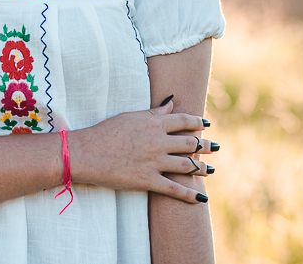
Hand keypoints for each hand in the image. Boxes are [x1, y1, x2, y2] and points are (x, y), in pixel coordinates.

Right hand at [69, 100, 210, 203]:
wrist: (86, 152)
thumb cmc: (105, 131)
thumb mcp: (131, 116)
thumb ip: (154, 112)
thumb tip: (171, 103)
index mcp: (154, 124)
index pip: (183, 121)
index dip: (197, 122)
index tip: (206, 124)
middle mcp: (158, 142)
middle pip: (190, 143)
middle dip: (205, 146)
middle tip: (216, 147)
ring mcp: (155, 162)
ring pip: (187, 166)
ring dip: (202, 168)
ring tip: (211, 169)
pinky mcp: (148, 180)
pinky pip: (174, 189)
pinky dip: (190, 194)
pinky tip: (201, 197)